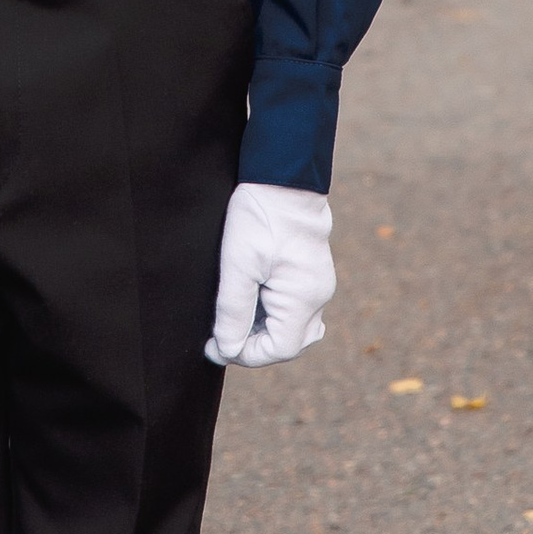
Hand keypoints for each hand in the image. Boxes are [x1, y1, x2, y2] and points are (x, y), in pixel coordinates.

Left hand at [204, 183, 333, 369]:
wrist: (283, 179)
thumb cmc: (259, 218)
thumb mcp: (238, 267)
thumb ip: (233, 312)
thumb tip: (228, 348)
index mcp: (304, 298)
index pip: (280, 349)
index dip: (246, 354)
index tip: (215, 346)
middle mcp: (318, 296)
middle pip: (289, 344)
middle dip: (254, 346)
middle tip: (220, 335)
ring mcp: (318, 285)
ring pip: (294, 328)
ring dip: (262, 331)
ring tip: (231, 319)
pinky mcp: (312, 274)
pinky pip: (295, 309)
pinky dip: (271, 315)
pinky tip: (248, 301)